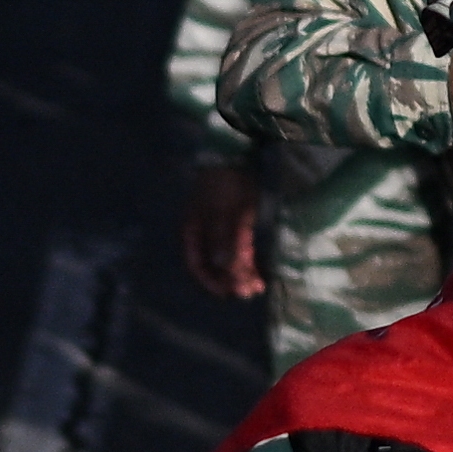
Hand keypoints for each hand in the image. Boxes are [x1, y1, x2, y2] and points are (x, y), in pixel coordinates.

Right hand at [180, 161, 266, 304]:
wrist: (235, 157)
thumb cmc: (223, 185)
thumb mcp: (223, 213)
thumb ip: (223, 241)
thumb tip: (224, 267)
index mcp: (194, 232)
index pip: (198, 265)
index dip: (211, 280)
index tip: (227, 292)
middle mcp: (206, 235)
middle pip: (216, 265)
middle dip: (231, 280)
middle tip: (248, 294)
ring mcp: (222, 231)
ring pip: (230, 259)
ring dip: (242, 274)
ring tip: (257, 288)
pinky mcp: (238, 225)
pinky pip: (241, 249)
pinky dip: (249, 261)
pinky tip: (258, 274)